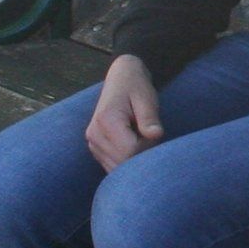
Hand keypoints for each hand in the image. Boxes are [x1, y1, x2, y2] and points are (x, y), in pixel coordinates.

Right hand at [84, 55, 163, 172]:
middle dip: (141, 154)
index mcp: (105, 120)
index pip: (130, 150)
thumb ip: (150, 118)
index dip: (147, 146)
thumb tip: (156, 135)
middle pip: (123, 162)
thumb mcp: (146, 98)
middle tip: (147, 133)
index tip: (151, 130)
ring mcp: (92, 143)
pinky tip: (131, 143)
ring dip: (134, 158)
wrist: (121, 79)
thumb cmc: (136, 88)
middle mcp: (94, 134)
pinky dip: (126, 160)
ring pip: (118, 168)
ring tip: (138, 136)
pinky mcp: (95, 149)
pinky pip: (113, 166)